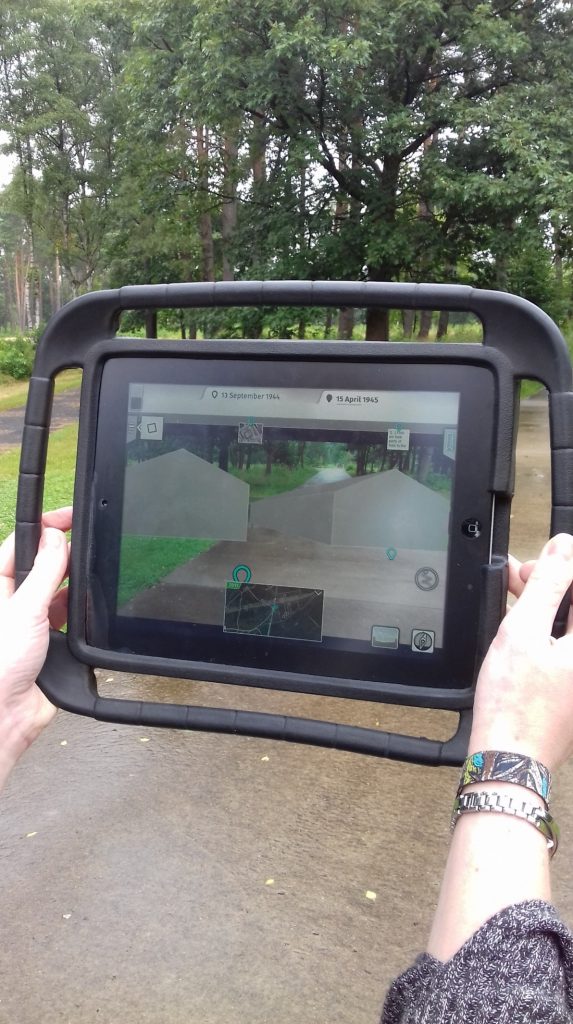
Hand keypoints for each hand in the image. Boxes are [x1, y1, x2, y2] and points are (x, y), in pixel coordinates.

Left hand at [0, 507, 71, 777]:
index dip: (45, 525)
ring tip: (89, 578)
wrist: (5, 714)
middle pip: (43, 564)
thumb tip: (55, 537)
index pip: (22, 543)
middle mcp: (13, 600)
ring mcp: (31, 620)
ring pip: (59, 590)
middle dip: (63, 554)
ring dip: (73, 586)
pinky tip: (88, 611)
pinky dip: (80, 613)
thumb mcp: (24, 609)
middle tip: (86, 542)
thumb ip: (45, 572)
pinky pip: (69, 617)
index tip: (70, 516)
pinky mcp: (49, 640)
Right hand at [469, 533, 572, 770]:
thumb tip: (562, 549)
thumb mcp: (524, 632)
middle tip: (522, 577)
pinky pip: (565, 644)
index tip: (539, 562)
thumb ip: (547, 586)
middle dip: (554, 582)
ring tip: (515, 596)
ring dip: (547, 603)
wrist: (511, 758)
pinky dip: (546, 628)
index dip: (564, 566)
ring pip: (571, 624)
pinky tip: (521, 625)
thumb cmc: (516, 706)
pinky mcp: (572, 685)